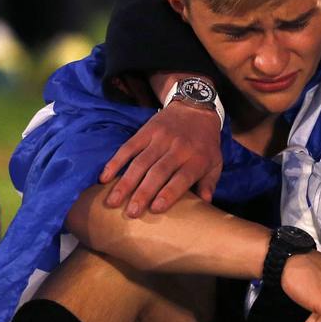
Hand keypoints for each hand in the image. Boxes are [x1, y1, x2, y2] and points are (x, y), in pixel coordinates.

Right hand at [99, 102, 222, 215]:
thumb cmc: (205, 144)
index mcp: (197, 159)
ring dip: (126, 183)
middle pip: (158, 172)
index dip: (169, 193)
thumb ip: (210, 183)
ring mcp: (160, 139)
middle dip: (143, 193)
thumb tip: (205, 202)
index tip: (155, 208)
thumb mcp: (216, 162)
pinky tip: (104, 178)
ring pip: (140, 162)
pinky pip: (128, 148)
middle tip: (131, 213)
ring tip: (114, 202)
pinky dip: (115, 163)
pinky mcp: (145, 131)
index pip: (181, 178)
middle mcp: (177, 149)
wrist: (195, 108)